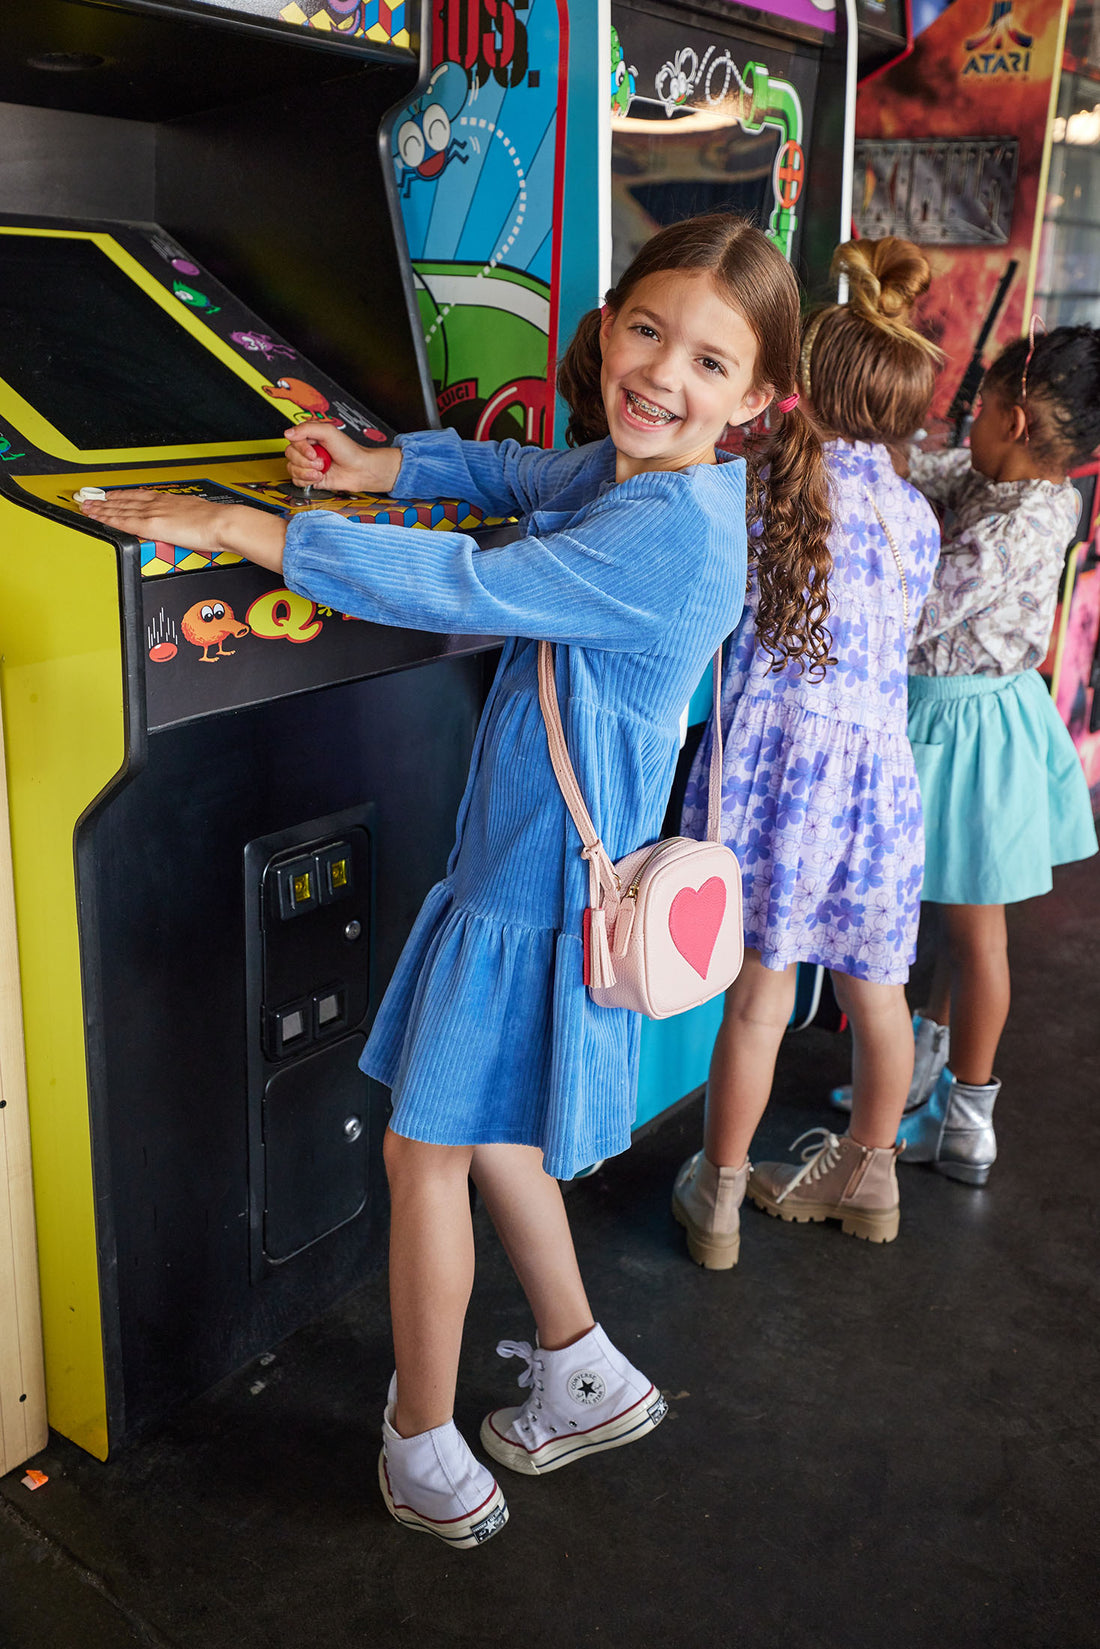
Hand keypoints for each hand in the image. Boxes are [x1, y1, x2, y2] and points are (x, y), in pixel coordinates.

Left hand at [79, 489, 286, 572]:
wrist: (223, 523)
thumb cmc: (217, 521)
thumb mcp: (200, 513)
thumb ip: (187, 517)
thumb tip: (188, 522)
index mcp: (170, 500)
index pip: (139, 496)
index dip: (122, 495)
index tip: (110, 495)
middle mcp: (158, 503)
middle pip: (125, 501)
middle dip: (106, 501)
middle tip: (89, 499)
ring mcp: (153, 513)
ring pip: (120, 509)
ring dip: (101, 508)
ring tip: (87, 508)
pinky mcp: (151, 525)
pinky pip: (123, 522)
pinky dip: (108, 519)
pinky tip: (97, 518)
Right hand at [285, 421, 401, 494]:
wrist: (359, 471)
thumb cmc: (349, 451)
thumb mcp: (329, 432)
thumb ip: (307, 428)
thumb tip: (288, 433)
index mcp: (310, 436)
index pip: (293, 441)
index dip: (302, 448)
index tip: (313, 452)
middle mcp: (307, 450)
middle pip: (290, 455)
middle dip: (306, 461)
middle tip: (320, 462)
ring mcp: (308, 465)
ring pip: (291, 468)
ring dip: (306, 472)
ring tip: (321, 471)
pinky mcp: (310, 478)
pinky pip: (296, 480)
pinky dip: (306, 480)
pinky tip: (318, 477)